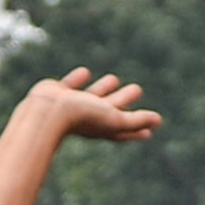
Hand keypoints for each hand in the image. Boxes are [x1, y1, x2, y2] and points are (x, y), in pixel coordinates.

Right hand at [22, 68, 160, 144]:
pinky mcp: (57, 95)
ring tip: (114, 79)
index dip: (138, 129)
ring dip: (103, 89)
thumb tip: (158, 121)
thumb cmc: (82, 116)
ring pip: (91, 96)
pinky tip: (85, 72)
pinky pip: (70, 85)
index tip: (150, 132)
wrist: (46, 111)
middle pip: (110, 109)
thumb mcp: (114, 119)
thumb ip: (136, 120)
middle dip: (124, 101)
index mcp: (101, 127)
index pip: (124, 130)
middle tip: (137, 89)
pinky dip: (78, 79)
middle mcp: (87, 118)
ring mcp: (71, 106)